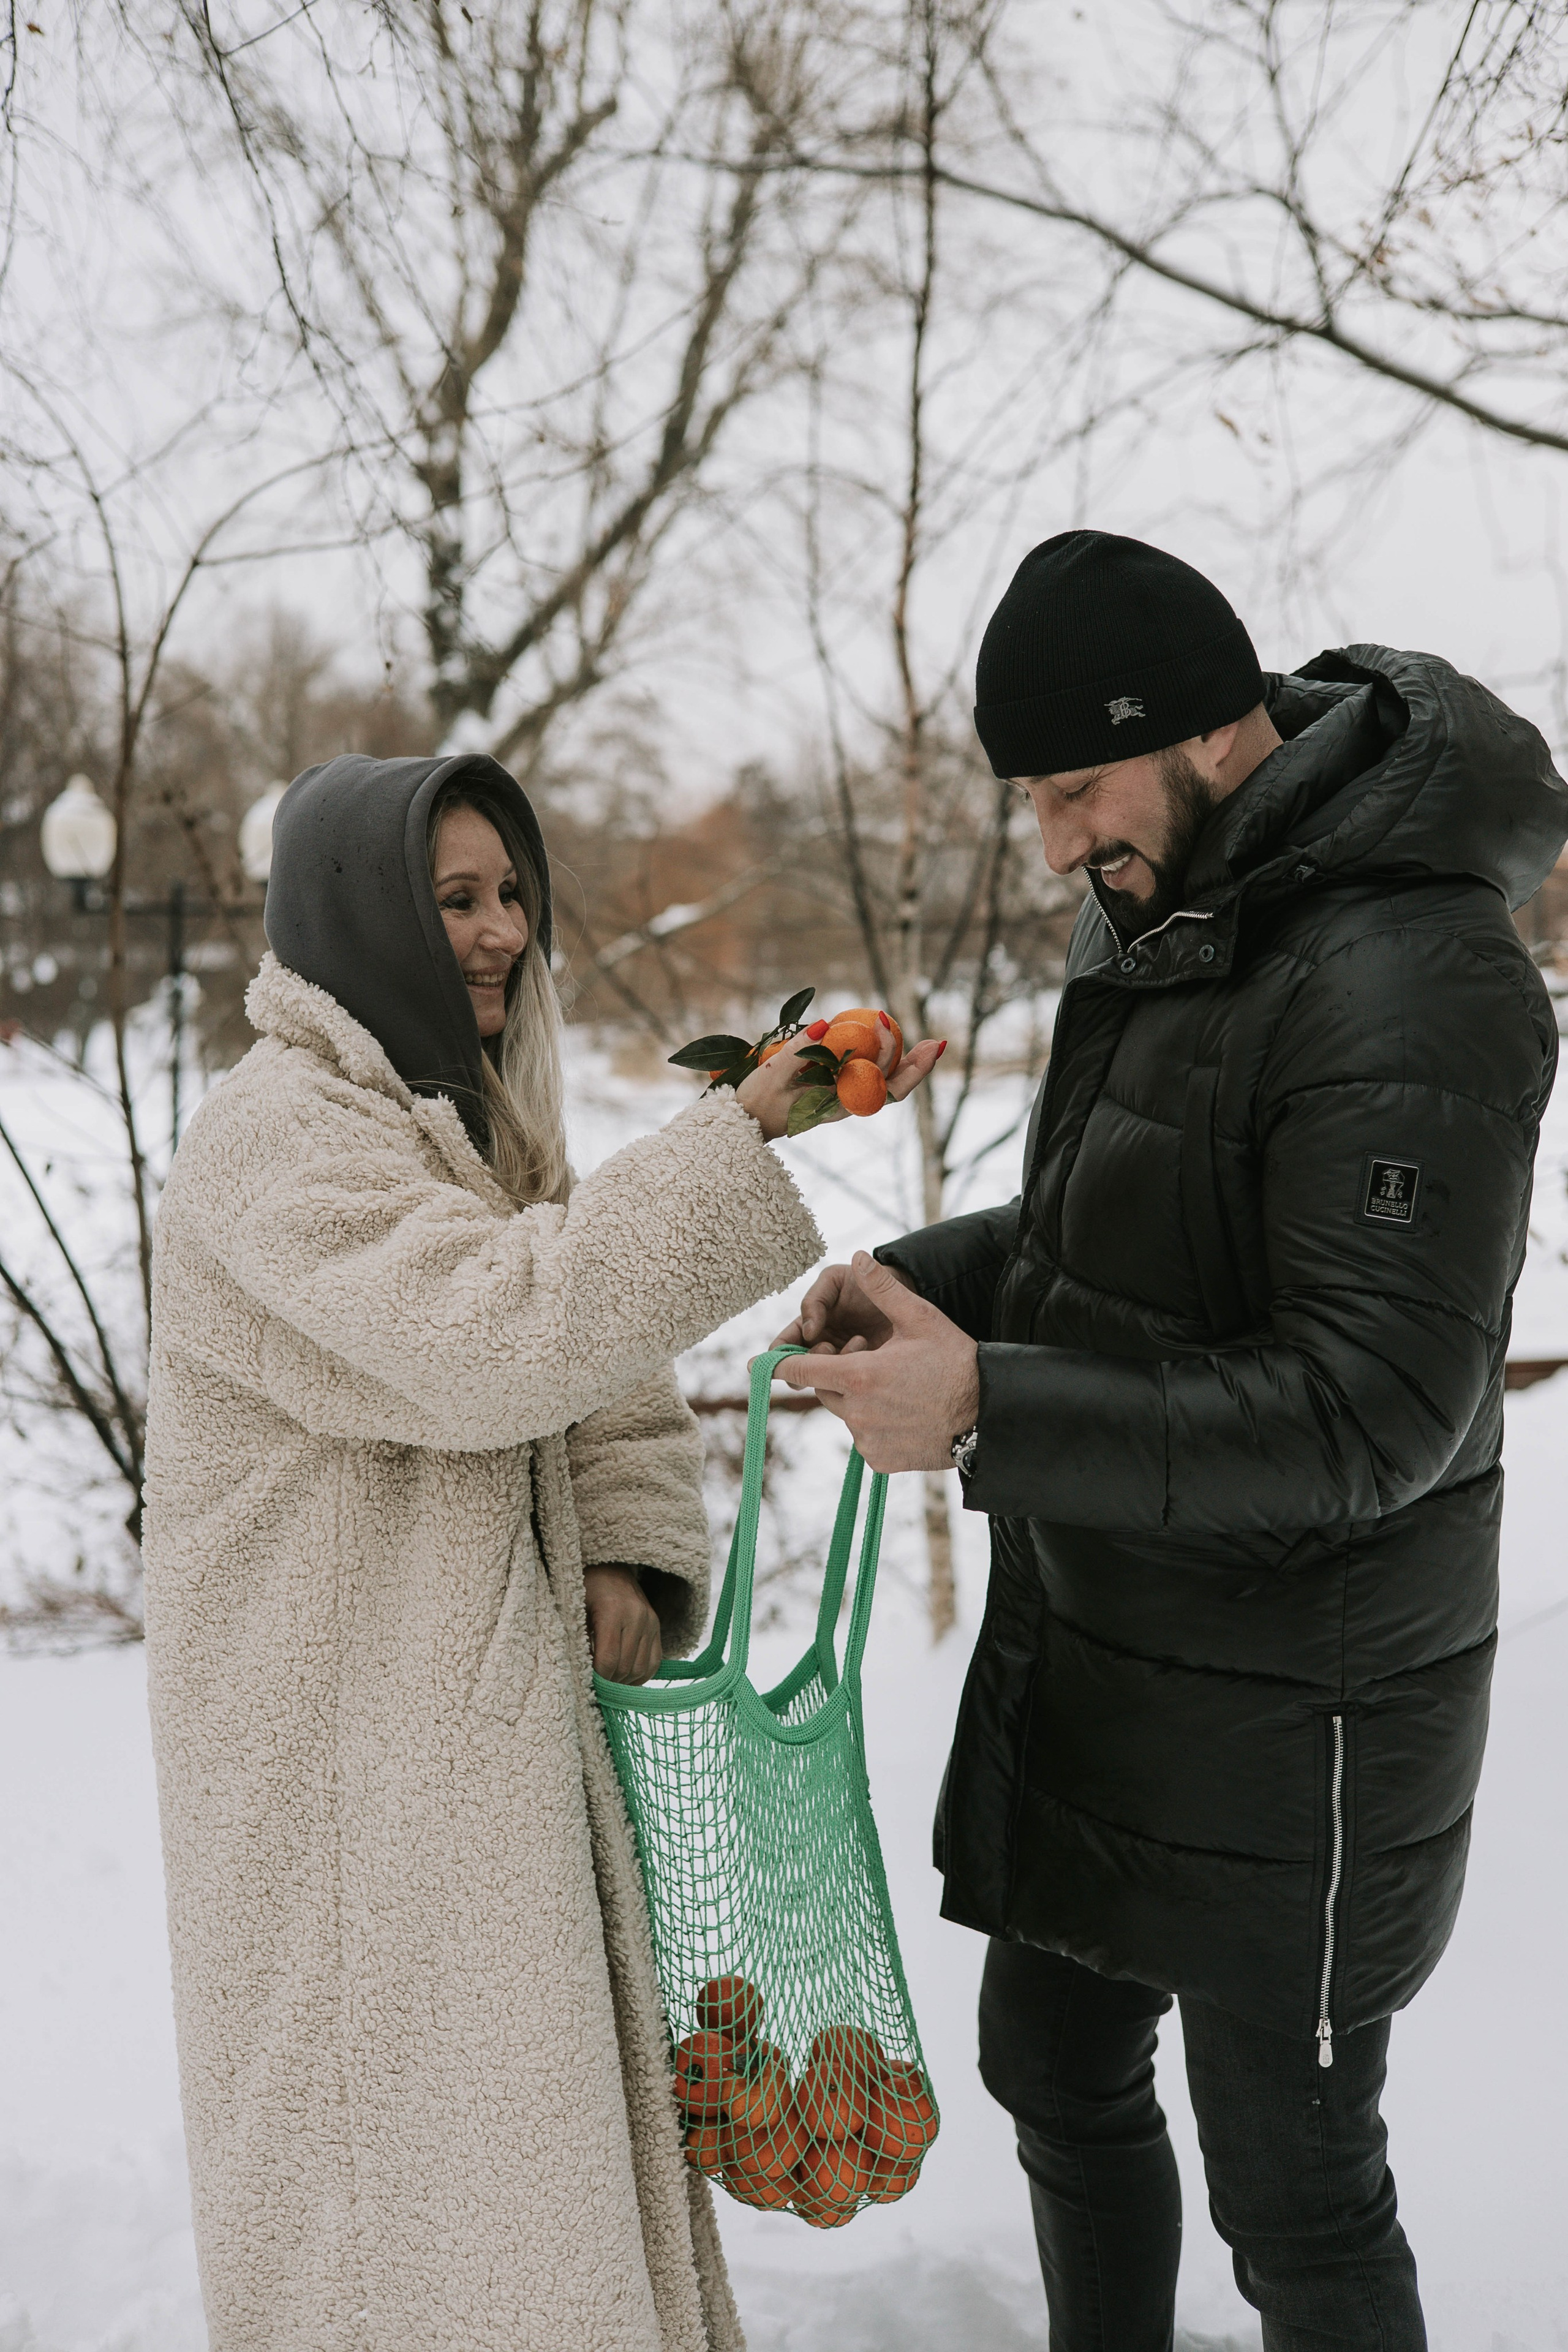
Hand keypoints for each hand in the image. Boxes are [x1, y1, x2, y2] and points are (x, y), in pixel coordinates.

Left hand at [583, 1565, 663, 1683]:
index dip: (597, 1678)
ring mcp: (650, 1622)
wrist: (609, 1568)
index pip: (608, 1660)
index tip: (586, 1681)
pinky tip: (625, 1677)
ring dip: (624, 1681)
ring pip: (641, 1668)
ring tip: (608, 1680)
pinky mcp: (657, 1626)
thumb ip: (577, 1641)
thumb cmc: (585, 1589)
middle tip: (595, 1684)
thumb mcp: (574, 1610)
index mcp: (612, 1611)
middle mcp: (637, 1616)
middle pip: (625, 1667)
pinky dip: (640, 1675)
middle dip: (609, 1682)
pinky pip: (655, 1662)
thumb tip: (582, 1676)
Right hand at [735, 1033, 946, 1143]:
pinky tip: (885, 1045)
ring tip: (926, 1045)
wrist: (742, 1125)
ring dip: (905, 1064)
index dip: (895, 1056)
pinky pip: (866, 1079)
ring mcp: (841, 1099)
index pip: (884, 1088)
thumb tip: (824, 1023)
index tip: (884, 1020)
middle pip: (893, 1088)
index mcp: (839, 1104)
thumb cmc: (756, 1101)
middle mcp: (846, 1104)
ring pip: (884, 1084)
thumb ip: (798, 1049)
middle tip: (938, 1043)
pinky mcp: (833, 1093)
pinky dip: (881, 1062)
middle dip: (917, 1066)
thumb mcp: (774, 1073)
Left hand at [775, 1253, 979, 1471]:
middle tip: (876, 1360)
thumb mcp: (921, 1319)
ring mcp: (867, 1440)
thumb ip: (884, 1290)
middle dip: (841, 1374)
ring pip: (846, 1413)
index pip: (802, 1370)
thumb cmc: (956, 1363)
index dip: (779, 1365)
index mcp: (859, 1376)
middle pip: (827, 1389)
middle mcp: (857, 1412)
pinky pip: (864, 1437)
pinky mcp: (879, 1460)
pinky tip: (905, 1413)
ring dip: (859, 1399)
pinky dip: (875, 1425)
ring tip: (898, 1388)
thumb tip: (859, 1257)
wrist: (989, 1415)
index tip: (757, 1365)